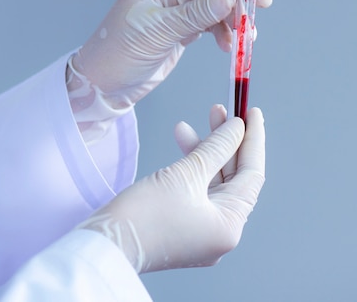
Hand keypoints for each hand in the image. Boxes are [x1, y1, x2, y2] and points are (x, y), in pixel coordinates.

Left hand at [71, 0, 272, 107]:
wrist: (106, 84)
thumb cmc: (118, 53)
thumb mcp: (157, 32)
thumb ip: (194, 15)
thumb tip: (228, 0)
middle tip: (262, 1)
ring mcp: (177, 8)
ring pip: (217, 4)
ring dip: (235, 17)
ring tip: (247, 34)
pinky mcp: (182, 27)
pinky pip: (212, 23)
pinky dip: (224, 32)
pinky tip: (230, 44)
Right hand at [78, 106, 265, 272]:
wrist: (103, 247)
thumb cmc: (144, 215)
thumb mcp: (186, 174)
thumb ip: (216, 147)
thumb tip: (237, 128)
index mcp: (230, 225)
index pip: (252, 174)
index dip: (253, 139)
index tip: (252, 111)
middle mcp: (220, 231)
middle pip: (232, 176)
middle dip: (224, 141)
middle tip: (218, 110)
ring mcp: (201, 231)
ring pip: (212, 181)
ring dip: (203, 150)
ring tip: (186, 124)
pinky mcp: (183, 227)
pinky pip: (196, 190)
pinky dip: (191, 167)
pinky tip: (180, 142)